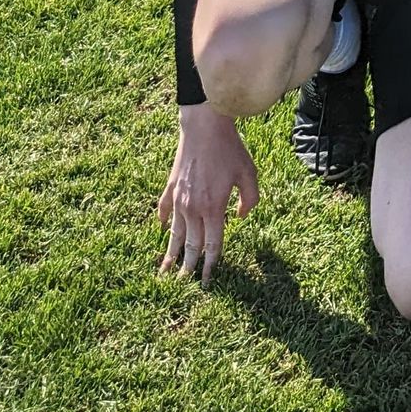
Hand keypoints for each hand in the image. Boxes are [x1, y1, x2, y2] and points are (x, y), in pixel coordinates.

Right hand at [157, 105, 258, 285]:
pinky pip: (163, 208)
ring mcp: (179, 198)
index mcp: (213, 208)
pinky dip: (162, 220)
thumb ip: (250, 200)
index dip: (211, 265)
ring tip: (164, 270)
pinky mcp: (170, 186)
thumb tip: (240, 218)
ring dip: (170, 252)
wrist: (204, 126)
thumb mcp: (249, 174)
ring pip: (174, 233)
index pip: (212, 245)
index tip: (208, 282)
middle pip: (191, 245)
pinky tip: (161, 227)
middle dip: (188, 267)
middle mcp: (193, 208)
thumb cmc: (229, 148)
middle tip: (183, 285)